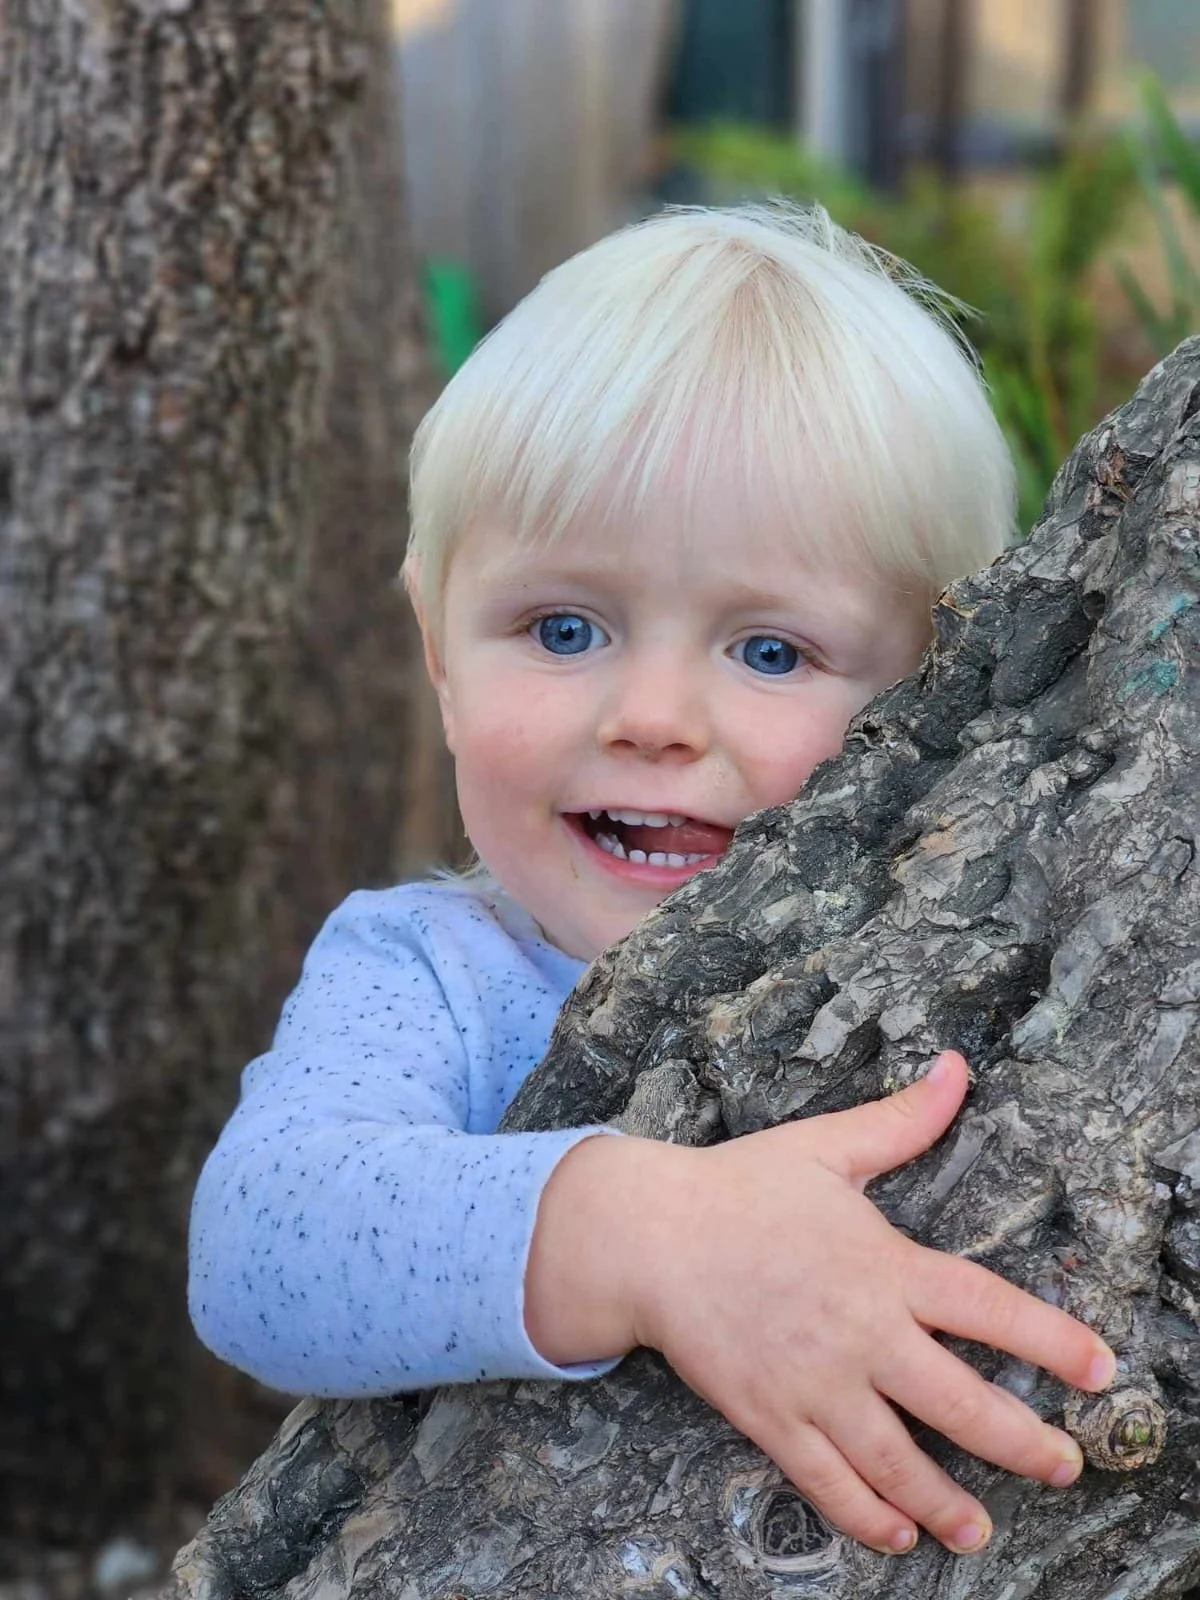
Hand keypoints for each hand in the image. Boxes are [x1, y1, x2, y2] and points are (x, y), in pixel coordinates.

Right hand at [617, 1051, 1114, 1554]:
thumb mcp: (824, 1145)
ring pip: (898, 1462)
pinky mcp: (770, 1417)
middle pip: (961, 1404)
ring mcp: (814, 1384)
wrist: (647, 1236)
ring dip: (948, 1504)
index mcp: (882, 1266)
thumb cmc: (738, 1186)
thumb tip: (956, 1068)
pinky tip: (896, 1535)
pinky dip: (866, 1516)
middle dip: (1023, 1443)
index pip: (988, 1308)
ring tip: (981, 1531)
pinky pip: (826, 1481)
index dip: (1051, 1341)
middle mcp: (860, 1333)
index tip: (1100, 1369)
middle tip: (1064, 1466)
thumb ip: (901, 1120)